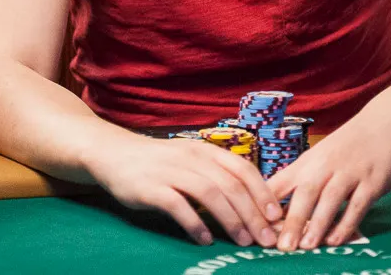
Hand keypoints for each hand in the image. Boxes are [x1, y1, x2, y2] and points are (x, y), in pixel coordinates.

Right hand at [87, 135, 281, 246]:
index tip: (275, 217)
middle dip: (253, 214)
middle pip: (231, 185)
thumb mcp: (191, 160)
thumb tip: (250, 204)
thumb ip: (215, 175)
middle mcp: (192, 158)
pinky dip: (195, 224)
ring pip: (210, 194)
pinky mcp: (152, 188)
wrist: (115, 153)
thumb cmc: (160, 162)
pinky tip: (205, 239)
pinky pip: (178, 206)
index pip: (242, 170)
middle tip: (265, 239)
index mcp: (205, 150)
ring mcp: (171, 171)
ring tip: (243, 241)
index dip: (262, 193)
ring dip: (231, 220)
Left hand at [265, 104, 390, 250]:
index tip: (256, 224)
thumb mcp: (319, 157)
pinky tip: (336, 239)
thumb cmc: (347, 145)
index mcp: (308, 161)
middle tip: (282, 245)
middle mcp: (326, 166)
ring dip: (318, 224)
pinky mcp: (372, 182)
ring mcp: (350, 173)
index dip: (267, 203)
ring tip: (306, 246)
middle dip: (293, 220)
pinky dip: (347, 223)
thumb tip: (274, 207)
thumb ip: (301, 180)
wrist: (386, 122)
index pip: (281, 182)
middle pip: (305, 192)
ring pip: (330, 199)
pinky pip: (358, 205)